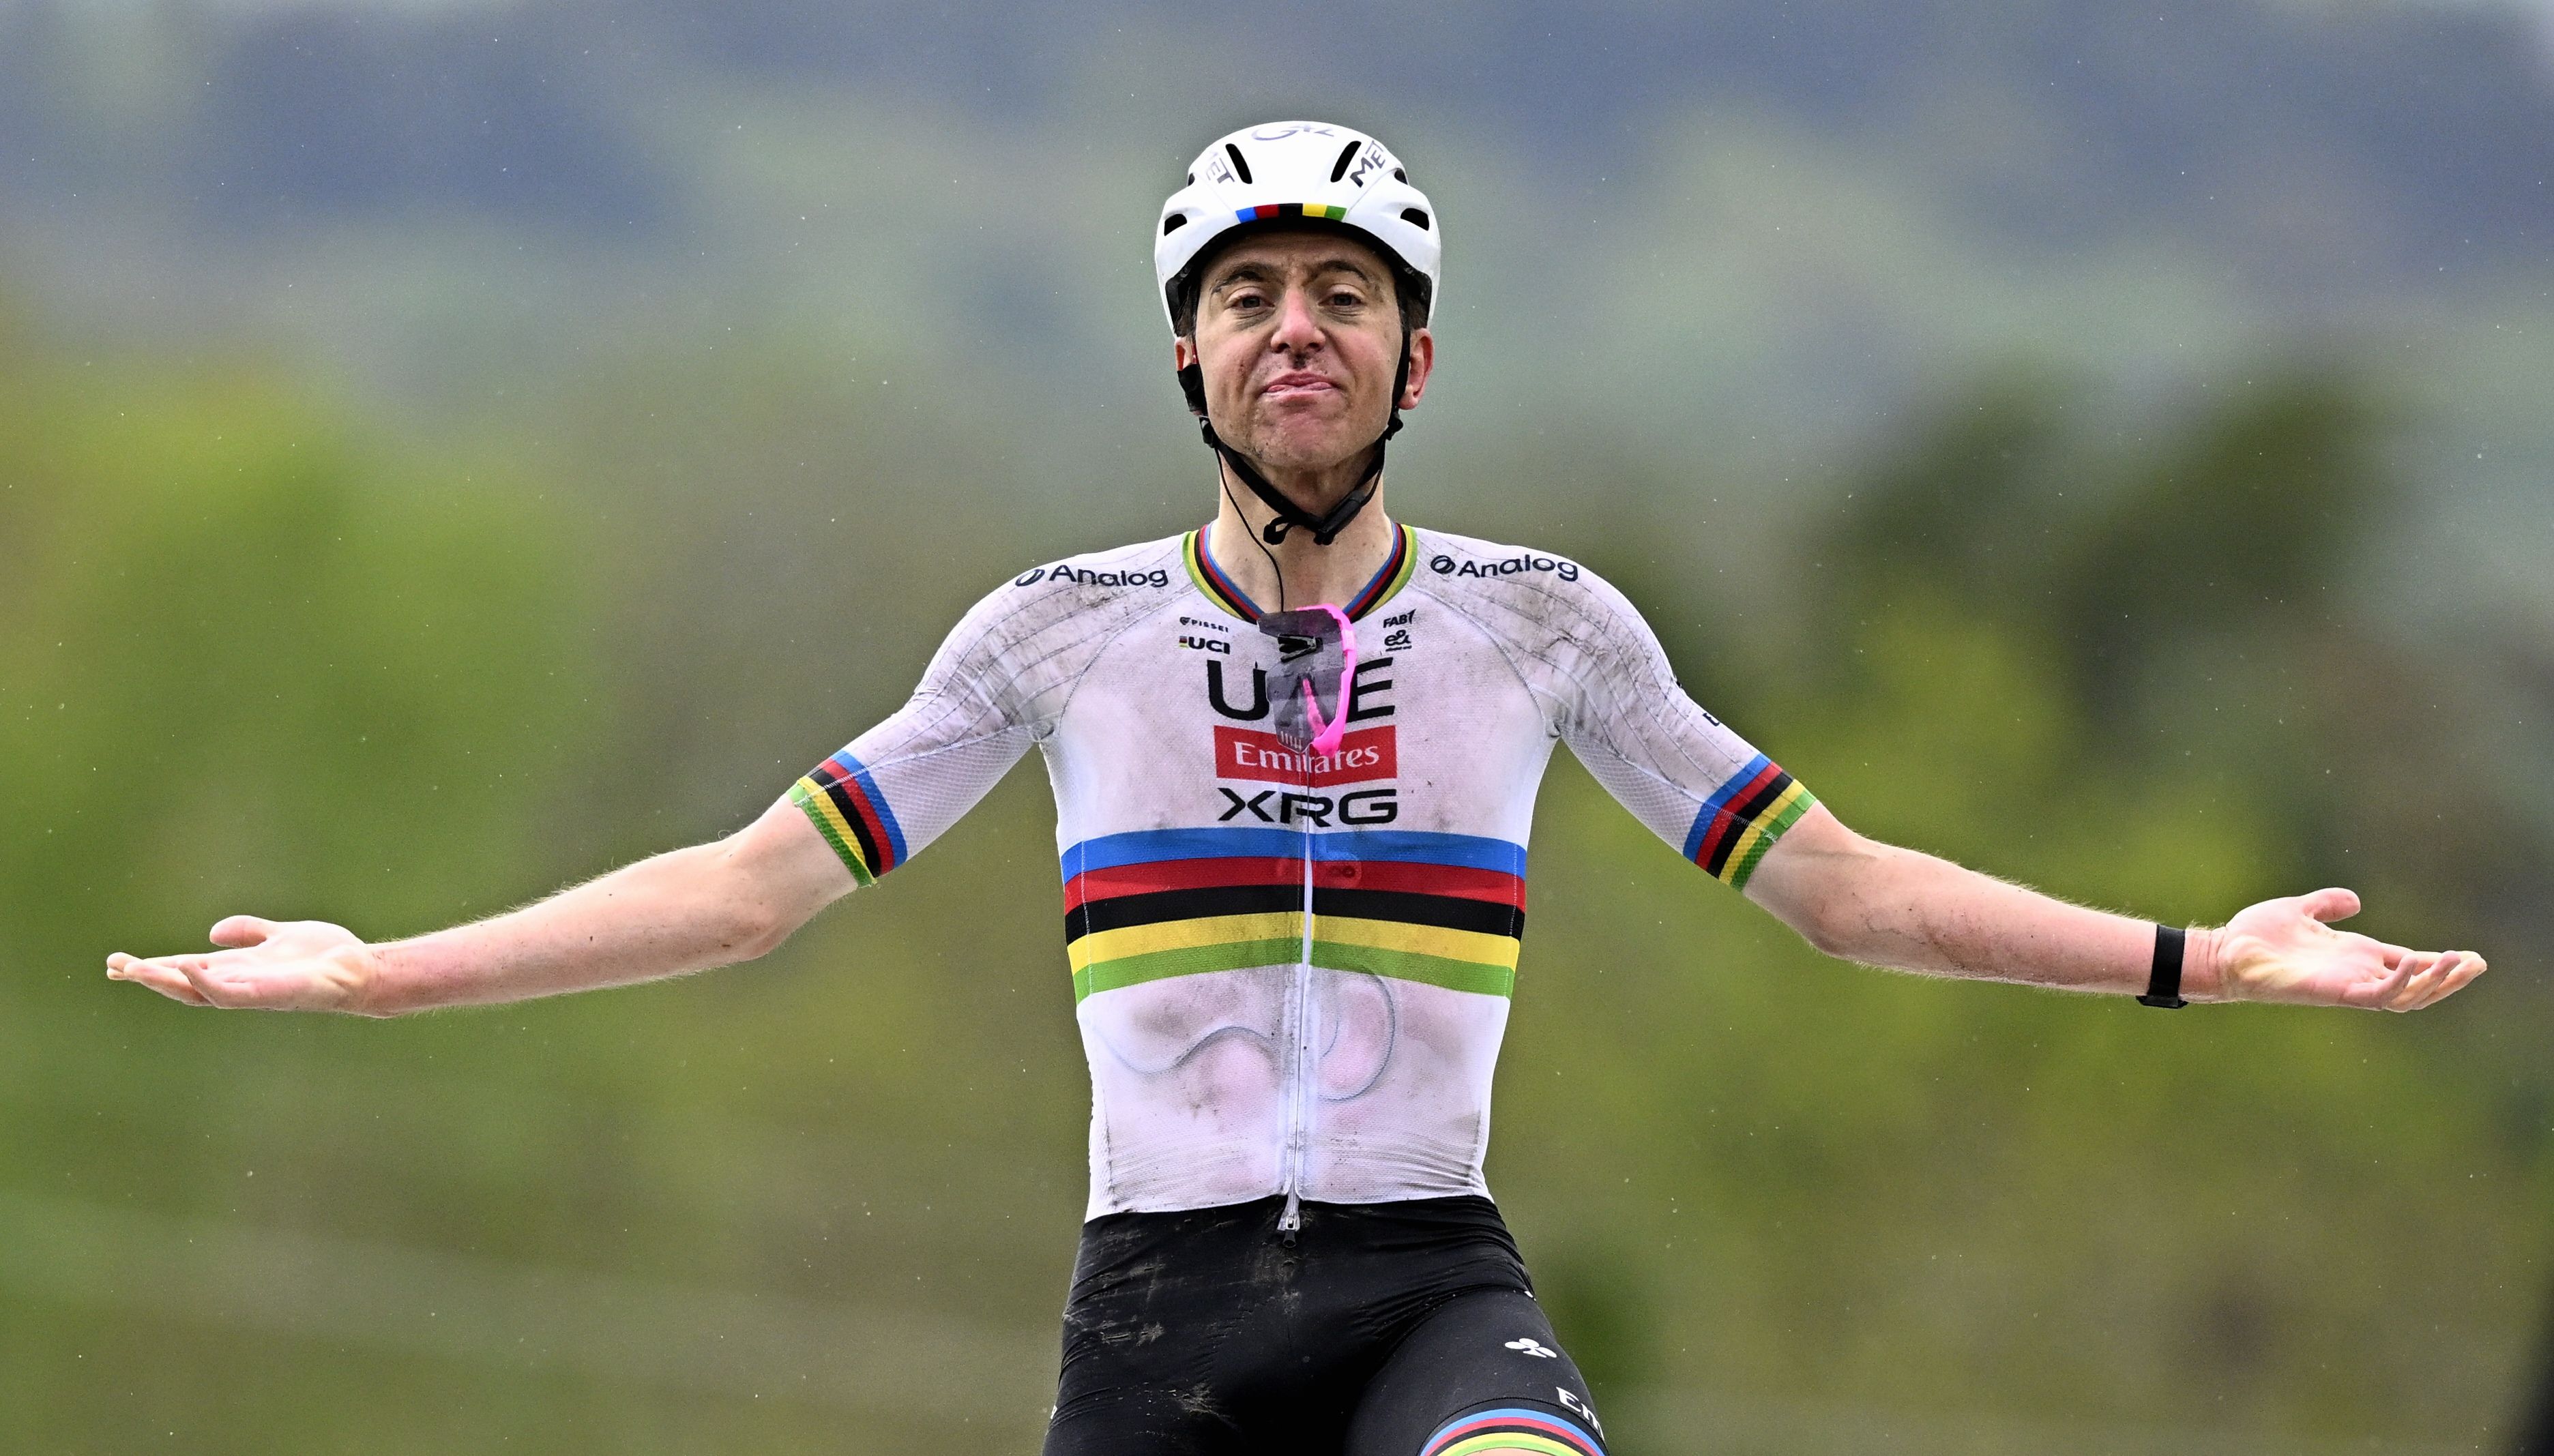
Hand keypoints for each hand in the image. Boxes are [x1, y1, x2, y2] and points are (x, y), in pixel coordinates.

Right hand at [107, 916, 382, 1014]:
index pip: (186, 969)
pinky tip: (190, 968)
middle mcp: (240, 982)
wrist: (361, 970)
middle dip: (150, 976)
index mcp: (239, 968)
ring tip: (136, 969)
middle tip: (114, 966)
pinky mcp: (270, 994)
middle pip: (183, 983)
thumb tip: (212, 932)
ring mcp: (253, 991)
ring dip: (167, 982)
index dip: (155, 967)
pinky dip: (209, 983)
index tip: (118, 963)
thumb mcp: (281, 935)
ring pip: (198, 992)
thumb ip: (250, 932)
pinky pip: (232, 994)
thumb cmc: (325, 956)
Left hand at [2207, 888, 2484, 1010]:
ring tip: (2459, 963)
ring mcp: (2347, 985)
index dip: (2437, 961)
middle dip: (2449, 977)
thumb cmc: (2256, 935)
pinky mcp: (2335, 993)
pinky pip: (2377, 994)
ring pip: (2406, 995)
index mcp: (2353, 955)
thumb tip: (2355, 901)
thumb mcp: (2299, 911)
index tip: (2469, 957)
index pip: (2406, 961)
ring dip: (2435, 982)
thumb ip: (2327, 905)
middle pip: (2416, 983)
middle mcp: (2355, 973)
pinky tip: (2413, 959)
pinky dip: (2399, 981)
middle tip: (2478, 965)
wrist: (2226, 952)